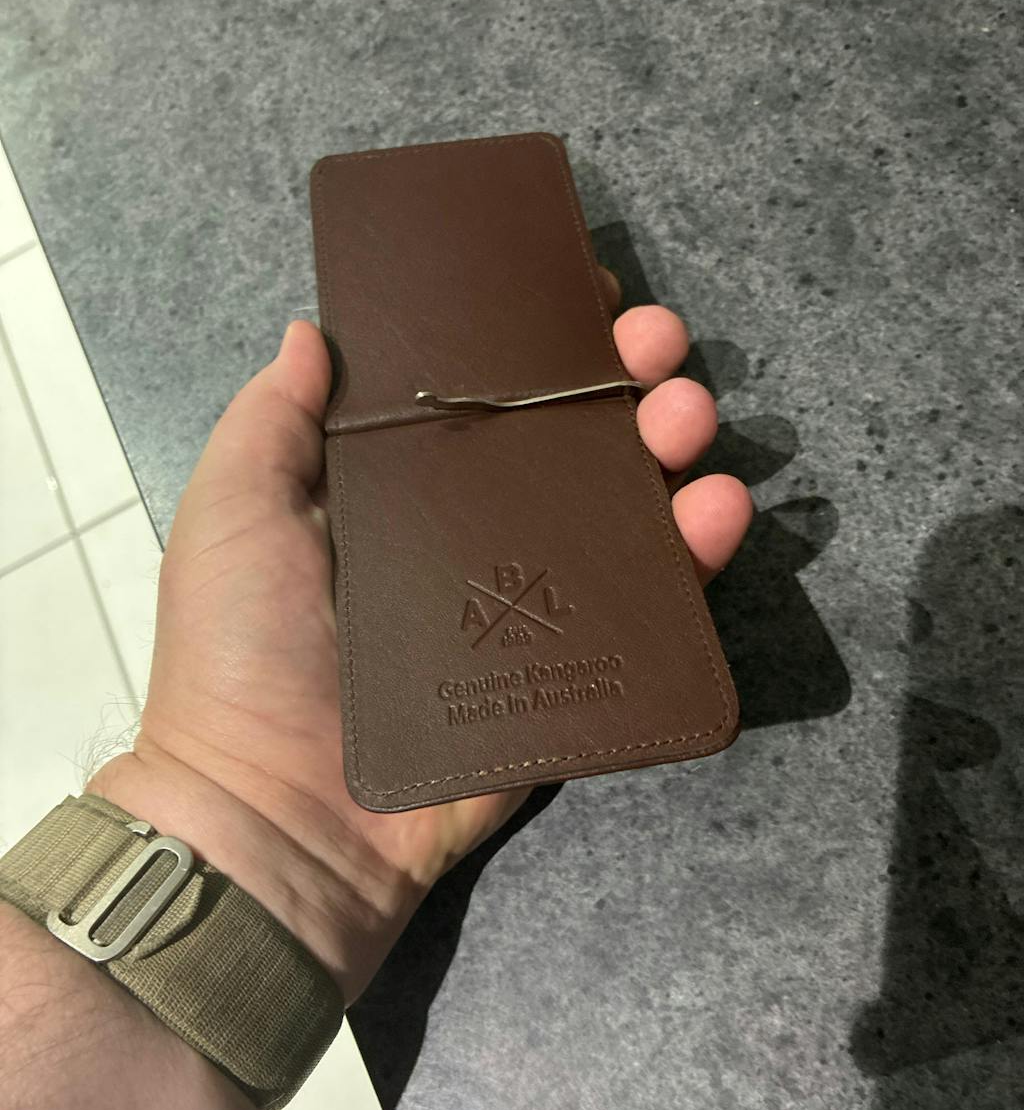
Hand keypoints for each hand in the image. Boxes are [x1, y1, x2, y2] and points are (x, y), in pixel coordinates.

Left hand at [89, 276, 751, 1000]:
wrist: (279, 815)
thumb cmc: (245, 650)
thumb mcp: (233, 513)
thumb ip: (271, 422)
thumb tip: (313, 330)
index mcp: (399, 496)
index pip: (483, 403)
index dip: (534, 347)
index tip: (578, 294)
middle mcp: (470, 542)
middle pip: (567, 449)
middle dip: (624, 384)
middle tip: (661, 345)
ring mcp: (526, 611)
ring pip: (620, 519)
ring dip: (671, 454)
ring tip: (693, 418)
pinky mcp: (567, 678)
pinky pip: (642, 615)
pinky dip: (692, 561)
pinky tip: (718, 512)